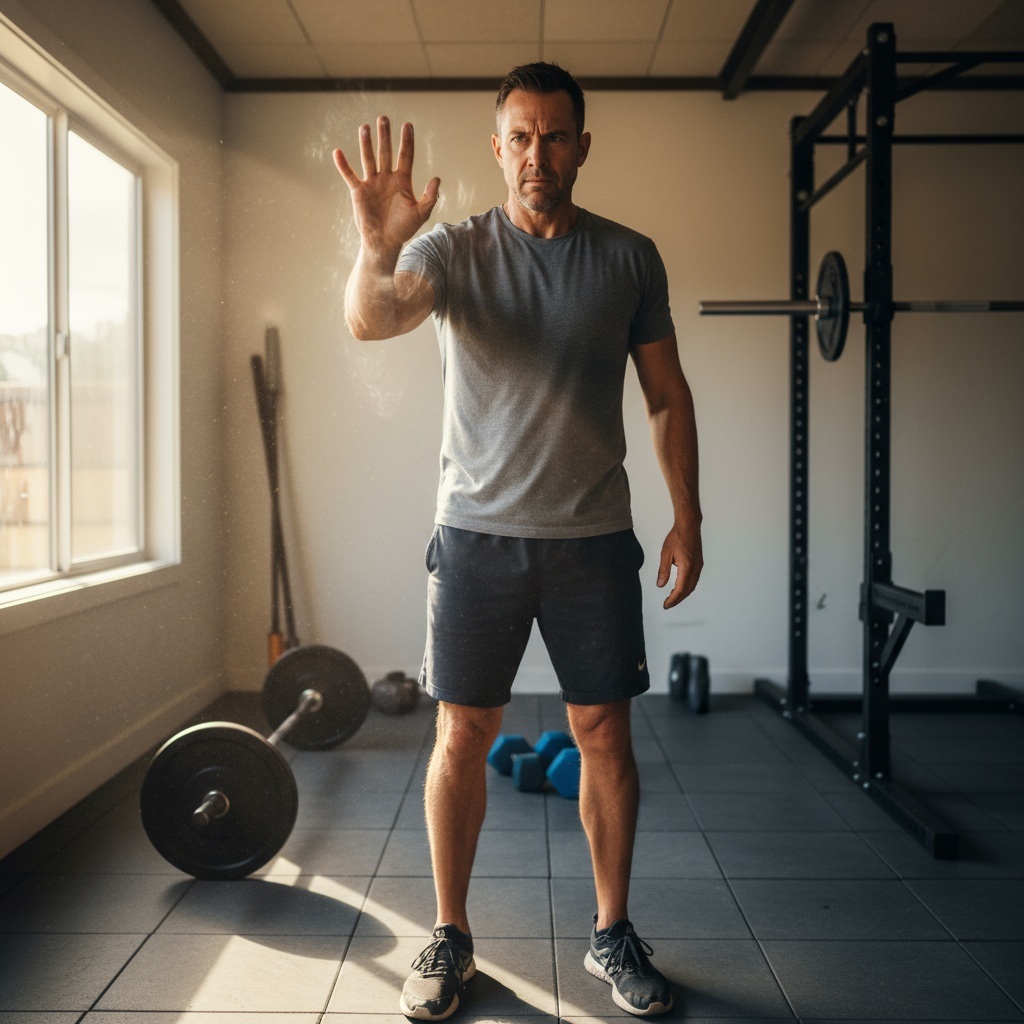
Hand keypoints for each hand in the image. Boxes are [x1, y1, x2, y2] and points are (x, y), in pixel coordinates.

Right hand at [333, 116, 439, 260]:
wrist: (384, 242)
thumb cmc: (403, 229)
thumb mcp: (421, 213)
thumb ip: (430, 196)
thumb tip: (437, 178)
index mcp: (402, 181)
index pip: (405, 156)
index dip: (407, 141)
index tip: (407, 125)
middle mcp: (386, 178)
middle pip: (386, 152)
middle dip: (385, 136)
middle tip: (383, 118)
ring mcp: (372, 183)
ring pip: (369, 158)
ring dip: (366, 143)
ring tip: (365, 127)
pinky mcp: (359, 192)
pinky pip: (349, 175)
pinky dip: (343, 165)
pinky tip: (338, 152)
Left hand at [656, 517, 702, 608]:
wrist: (689, 526)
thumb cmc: (677, 537)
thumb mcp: (665, 554)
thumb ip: (663, 571)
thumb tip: (660, 585)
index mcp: (687, 567)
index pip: (680, 589)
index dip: (673, 599)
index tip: (666, 605)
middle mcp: (695, 568)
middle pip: (687, 590)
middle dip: (678, 599)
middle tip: (668, 604)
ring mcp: (699, 566)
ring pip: (692, 586)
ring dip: (683, 594)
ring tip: (673, 598)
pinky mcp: (699, 563)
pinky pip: (694, 580)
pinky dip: (687, 587)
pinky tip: (680, 587)